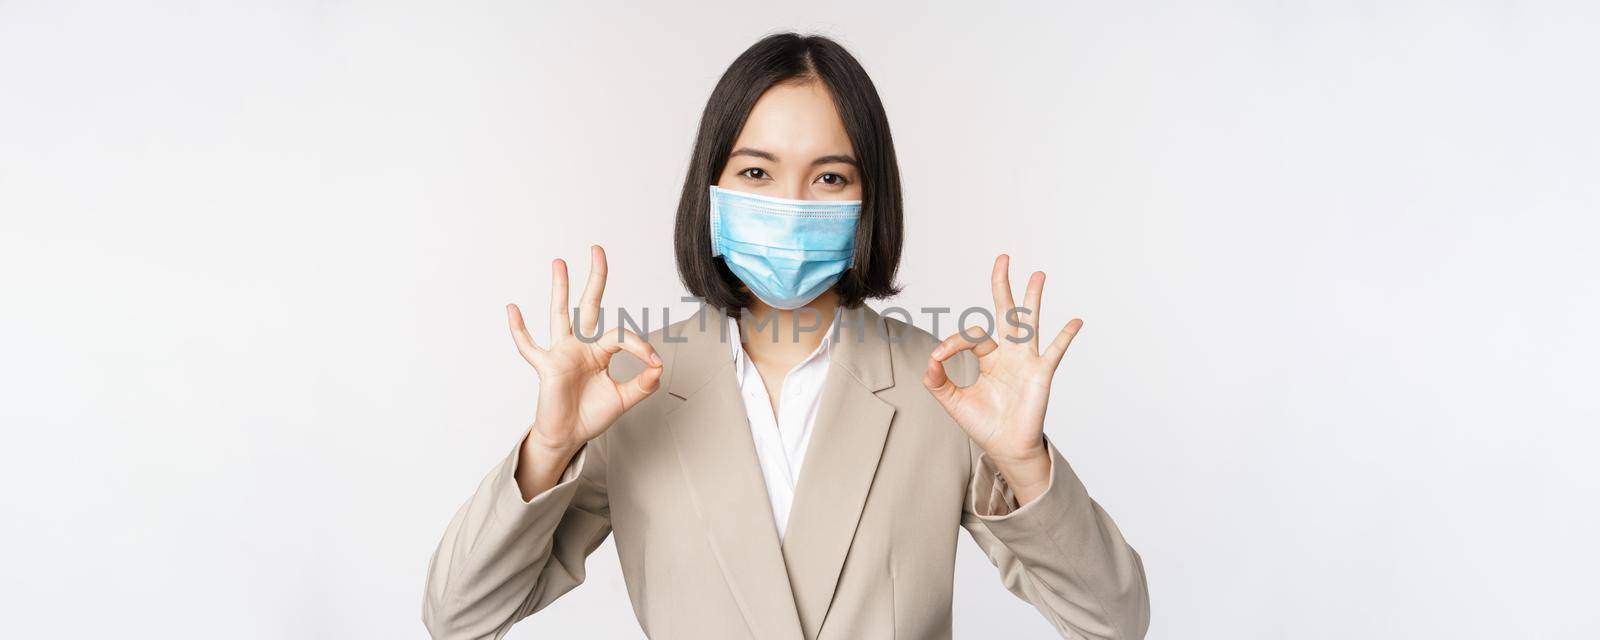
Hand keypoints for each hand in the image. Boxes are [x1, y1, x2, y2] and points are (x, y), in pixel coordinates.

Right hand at [507, 245, 662, 493]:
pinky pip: (529, 346)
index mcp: (599, 351)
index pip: (621, 335)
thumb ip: (643, 384)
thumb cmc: (591, 415)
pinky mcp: (546, 367)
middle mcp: (580, 346)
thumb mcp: (624, 399)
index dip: (640, 346)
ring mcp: (561, 353)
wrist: (568, 437)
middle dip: (595, 278)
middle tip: (598, 250)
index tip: (654, 363)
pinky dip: (519, 329)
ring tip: (559, 263)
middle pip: (588, 305)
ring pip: (561, 315)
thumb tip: (659, 366)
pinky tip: (512, 309)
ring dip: (560, 288)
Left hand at [921, 254, 1082, 503]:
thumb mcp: (952, 401)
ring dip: (1033, 298)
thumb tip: (930, 361)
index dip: (953, 341)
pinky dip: (1065, 336)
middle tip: (1003, 258)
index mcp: (989, 358)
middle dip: (1003, 285)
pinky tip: (1075, 321)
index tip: (939, 357)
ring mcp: (1027, 361)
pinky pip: (1054, 351)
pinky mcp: (1040, 374)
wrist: (1005, 448)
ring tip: (1038, 274)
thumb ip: (938, 381)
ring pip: (1029, 323)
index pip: (972, 335)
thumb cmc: (984, 424)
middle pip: (1005, 312)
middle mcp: (1009, 354)